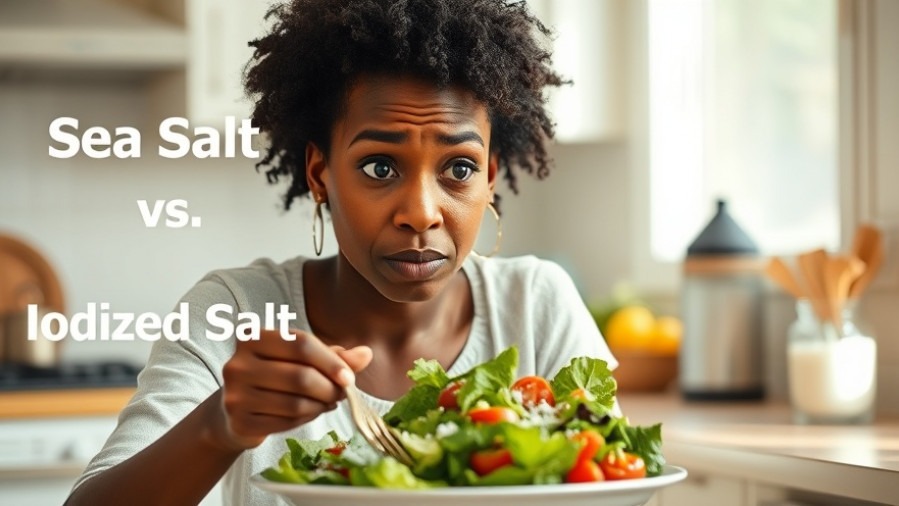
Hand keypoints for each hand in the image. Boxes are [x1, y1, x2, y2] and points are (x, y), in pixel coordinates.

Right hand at [216, 328, 372, 449]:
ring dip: (321, 406)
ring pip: (296, 402)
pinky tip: (311, 413)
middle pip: (300, 376)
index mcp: (252, 336)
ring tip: (329, 403)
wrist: (234, 412)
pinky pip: (286, 422)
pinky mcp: (240, 421)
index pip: (300, 344)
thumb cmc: (274, 377)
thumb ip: (333, 355)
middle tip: (343, 394)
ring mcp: (235, 394)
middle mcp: (238, 363)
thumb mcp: (301, 360)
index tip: (350, 377)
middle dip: (330, 388)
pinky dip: (307, 419)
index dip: (330, 361)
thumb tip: (367, 354)